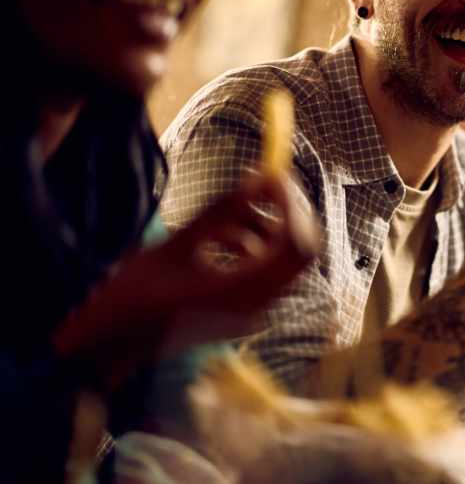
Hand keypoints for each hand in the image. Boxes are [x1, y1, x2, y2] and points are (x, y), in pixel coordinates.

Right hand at [53, 172, 318, 384]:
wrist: (110, 343)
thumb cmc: (133, 295)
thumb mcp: (176, 245)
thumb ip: (221, 212)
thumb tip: (259, 177)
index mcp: (240, 295)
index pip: (294, 246)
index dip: (292, 206)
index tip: (275, 176)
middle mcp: (256, 308)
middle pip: (298, 253)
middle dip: (285, 214)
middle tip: (262, 185)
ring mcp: (253, 314)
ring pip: (281, 260)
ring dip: (263, 230)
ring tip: (223, 218)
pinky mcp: (245, 312)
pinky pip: (265, 271)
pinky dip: (252, 247)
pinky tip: (217, 240)